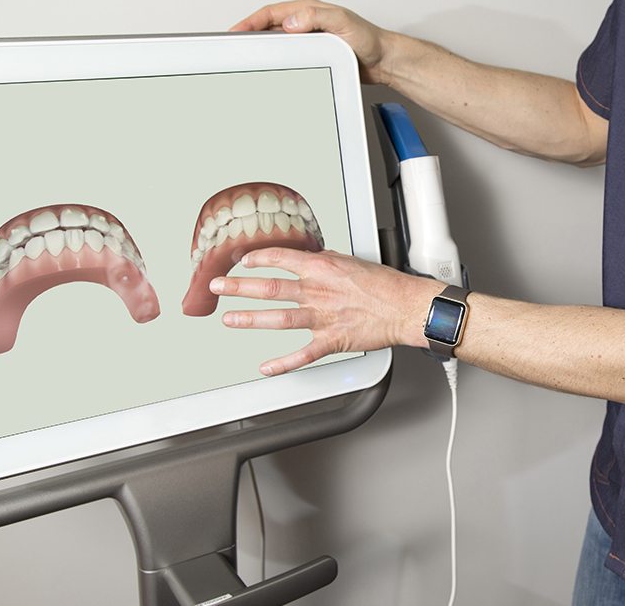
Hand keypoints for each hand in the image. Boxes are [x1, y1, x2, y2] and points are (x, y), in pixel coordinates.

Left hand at [209, 248, 441, 375]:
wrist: (405, 307)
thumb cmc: (385, 285)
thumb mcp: (352, 262)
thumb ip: (326, 261)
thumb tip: (310, 257)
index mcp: (322, 268)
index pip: (280, 258)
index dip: (257, 258)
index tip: (243, 261)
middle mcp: (317, 291)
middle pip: (270, 288)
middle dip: (239, 287)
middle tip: (218, 286)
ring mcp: (322, 317)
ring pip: (278, 318)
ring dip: (250, 319)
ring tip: (229, 319)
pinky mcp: (331, 340)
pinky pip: (302, 355)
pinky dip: (282, 363)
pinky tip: (265, 367)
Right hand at [230, 0, 394, 84]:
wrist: (382, 62)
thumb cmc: (368, 41)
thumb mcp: (342, 23)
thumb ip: (317, 18)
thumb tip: (292, 22)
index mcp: (309, 11)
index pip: (272, 13)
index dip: (251, 22)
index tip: (237, 32)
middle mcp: (306, 24)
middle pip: (270, 29)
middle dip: (250, 37)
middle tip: (235, 48)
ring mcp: (308, 41)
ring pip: (278, 45)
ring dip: (263, 53)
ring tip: (249, 62)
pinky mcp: (314, 57)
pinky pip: (290, 60)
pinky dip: (278, 65)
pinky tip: (272, 73)